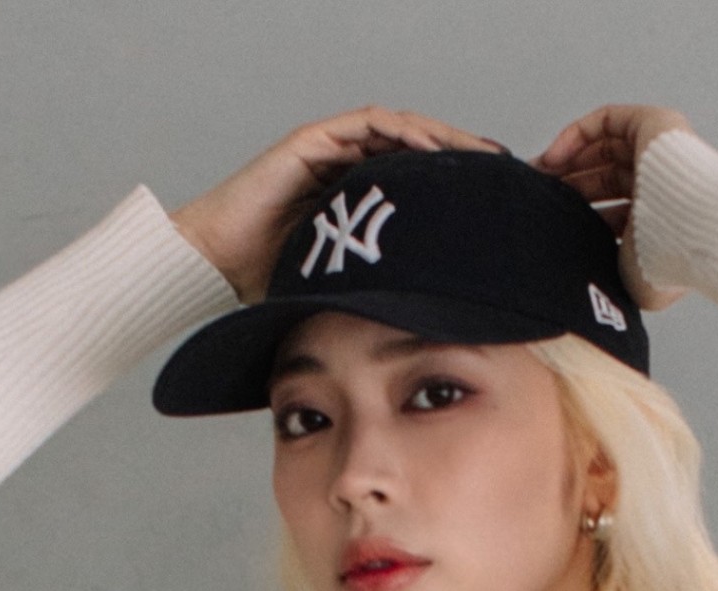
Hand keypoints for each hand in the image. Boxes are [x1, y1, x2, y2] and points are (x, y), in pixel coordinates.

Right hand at [169, 106, 506, 303]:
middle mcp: (346, 169)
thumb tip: (428, 338)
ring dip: (441, 138)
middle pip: (417, 150)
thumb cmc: (269, 285)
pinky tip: (432, 145)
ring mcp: (329, 151)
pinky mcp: (311, 142)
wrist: (214, 266)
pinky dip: (402, 131)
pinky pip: (367, 124)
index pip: (418, 179)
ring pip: (400, 130)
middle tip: (503, 171)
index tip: (497, 202)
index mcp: (356, 199)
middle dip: (461, 156)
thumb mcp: (345, 289)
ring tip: (478, 154)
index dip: (457, 184)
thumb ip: (379, 294)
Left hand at [531, 104, 695, 311]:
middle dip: (566, 185)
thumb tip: (583, 285)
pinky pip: (607, 120)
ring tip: (538, 177)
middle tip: (534, 195)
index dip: (575, 212)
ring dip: (567, 160)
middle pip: (604, 176)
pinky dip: (576, 134)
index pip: (612, 209)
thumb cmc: (668, 261)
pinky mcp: (657, 123)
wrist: (692, 232)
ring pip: (603, 147)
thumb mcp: (631, 279)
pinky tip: (554, 158)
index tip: (543, 218)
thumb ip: (610, 274)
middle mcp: (661, 185)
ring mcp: (661, 152)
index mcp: (659, 220)